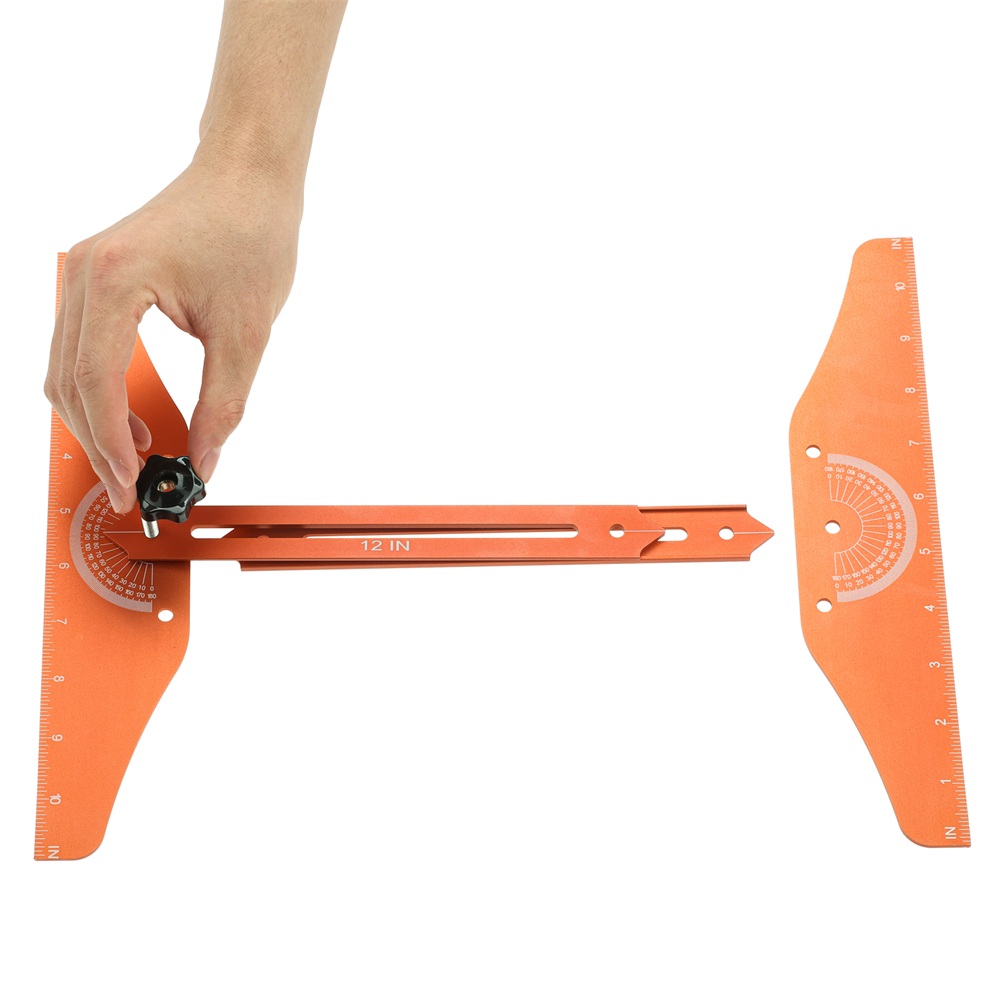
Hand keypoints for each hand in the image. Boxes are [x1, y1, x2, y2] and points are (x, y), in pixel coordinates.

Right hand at [45, 155, 301, 512]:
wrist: (247, 176)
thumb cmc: (250, 234)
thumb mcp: (246, 334)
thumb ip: (222, 405)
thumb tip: (204, 460)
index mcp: (114, 279)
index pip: (94, 381)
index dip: (110, 444)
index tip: (131, 485)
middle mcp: (84, 274)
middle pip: (67, 381)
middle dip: (97, 442)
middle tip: (130, 487)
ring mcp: (82, 274)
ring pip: (64, 369)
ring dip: (94, 420)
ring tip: (137, 458)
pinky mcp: (96, 279)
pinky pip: (78, 348)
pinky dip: (97, 390)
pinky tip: (132, 420)